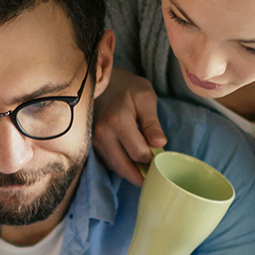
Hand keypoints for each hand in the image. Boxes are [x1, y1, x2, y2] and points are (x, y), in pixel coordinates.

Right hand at [92, 67, 166, 184]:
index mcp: (118, 121)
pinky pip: (108, 162)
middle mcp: (102, 133)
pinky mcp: (92, 143)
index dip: (152, 160)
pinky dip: (122, 166)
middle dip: (141, 175)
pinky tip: (133, 162)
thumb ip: (152, 123)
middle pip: (124, 167)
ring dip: (131, 172)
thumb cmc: (127, 87)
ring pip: (115, 167)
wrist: (102, 80)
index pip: (138, 153)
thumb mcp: (145, 98)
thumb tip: (160, 144)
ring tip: (146, 169)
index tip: (162, 158)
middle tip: (155, 175)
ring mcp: (94, 140)